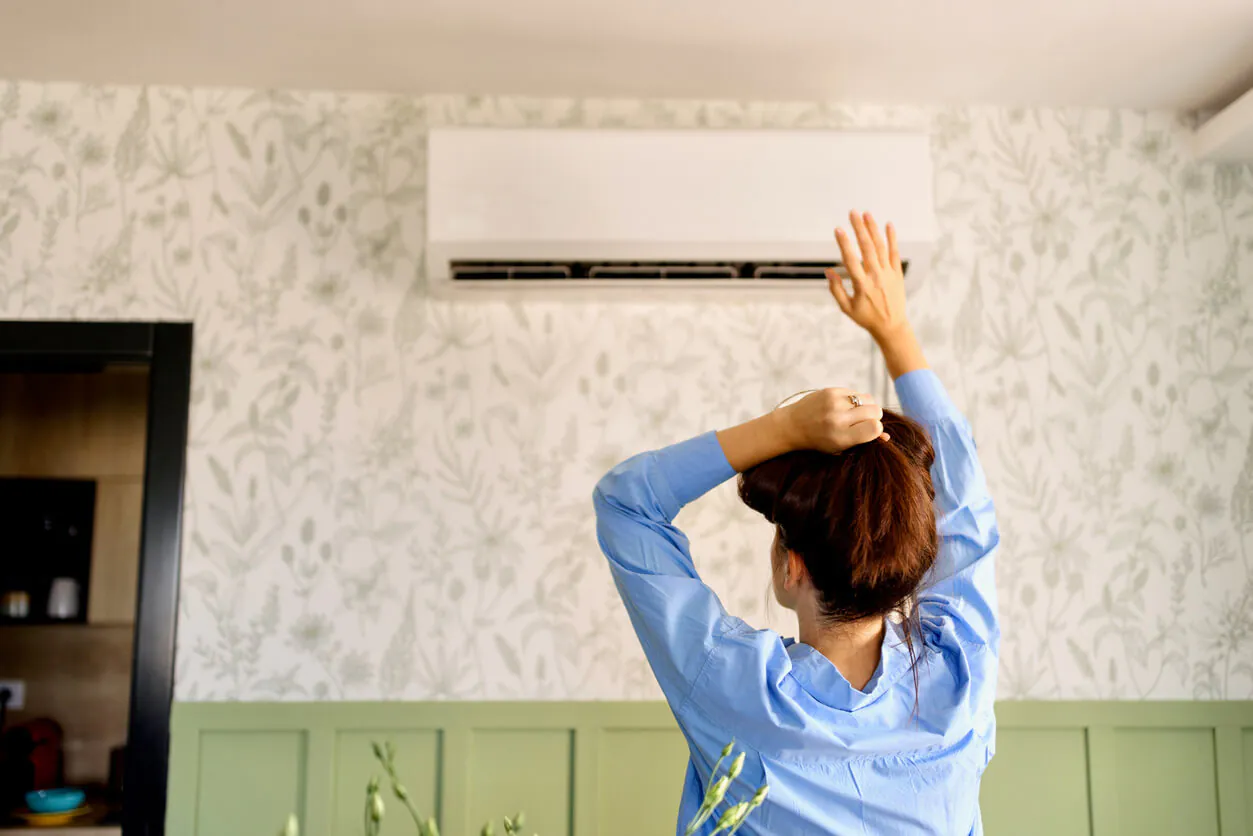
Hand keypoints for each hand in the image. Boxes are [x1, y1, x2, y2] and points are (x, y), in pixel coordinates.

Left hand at [778, 388, 886, 453]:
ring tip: (854, 413)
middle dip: (874, 416)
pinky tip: (843, 406)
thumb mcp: (840, 447)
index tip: (869, 430)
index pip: (875, 427)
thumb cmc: (819, 440)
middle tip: (862, 421)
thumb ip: (863, 442)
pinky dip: (854, 399)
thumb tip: (887, 437)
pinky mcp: (830, 390)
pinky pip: (856, 392)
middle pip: (875, 411)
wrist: (792, 425)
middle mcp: (837, 419)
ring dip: (866, 406)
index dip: (877, 429)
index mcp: (841, 437)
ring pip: (868, 399)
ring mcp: (833, 403)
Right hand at [828, 211, 910, 341]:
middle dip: (859, 228)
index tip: (838, 229)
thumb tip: (828, 271)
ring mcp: (888, 274)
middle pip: (867, 247)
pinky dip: (892, 238)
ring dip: (873, 229)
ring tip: (866, 214)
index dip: (844, 244)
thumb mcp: (846, 308)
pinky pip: (894, 252)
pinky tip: (888, 225)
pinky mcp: (897, 273)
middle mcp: (875, 276)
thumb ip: (836, 290)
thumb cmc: (866, 318)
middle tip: (852, 212)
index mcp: (861, 285)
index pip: (850, 260)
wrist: (892, 326)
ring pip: (880, 247)